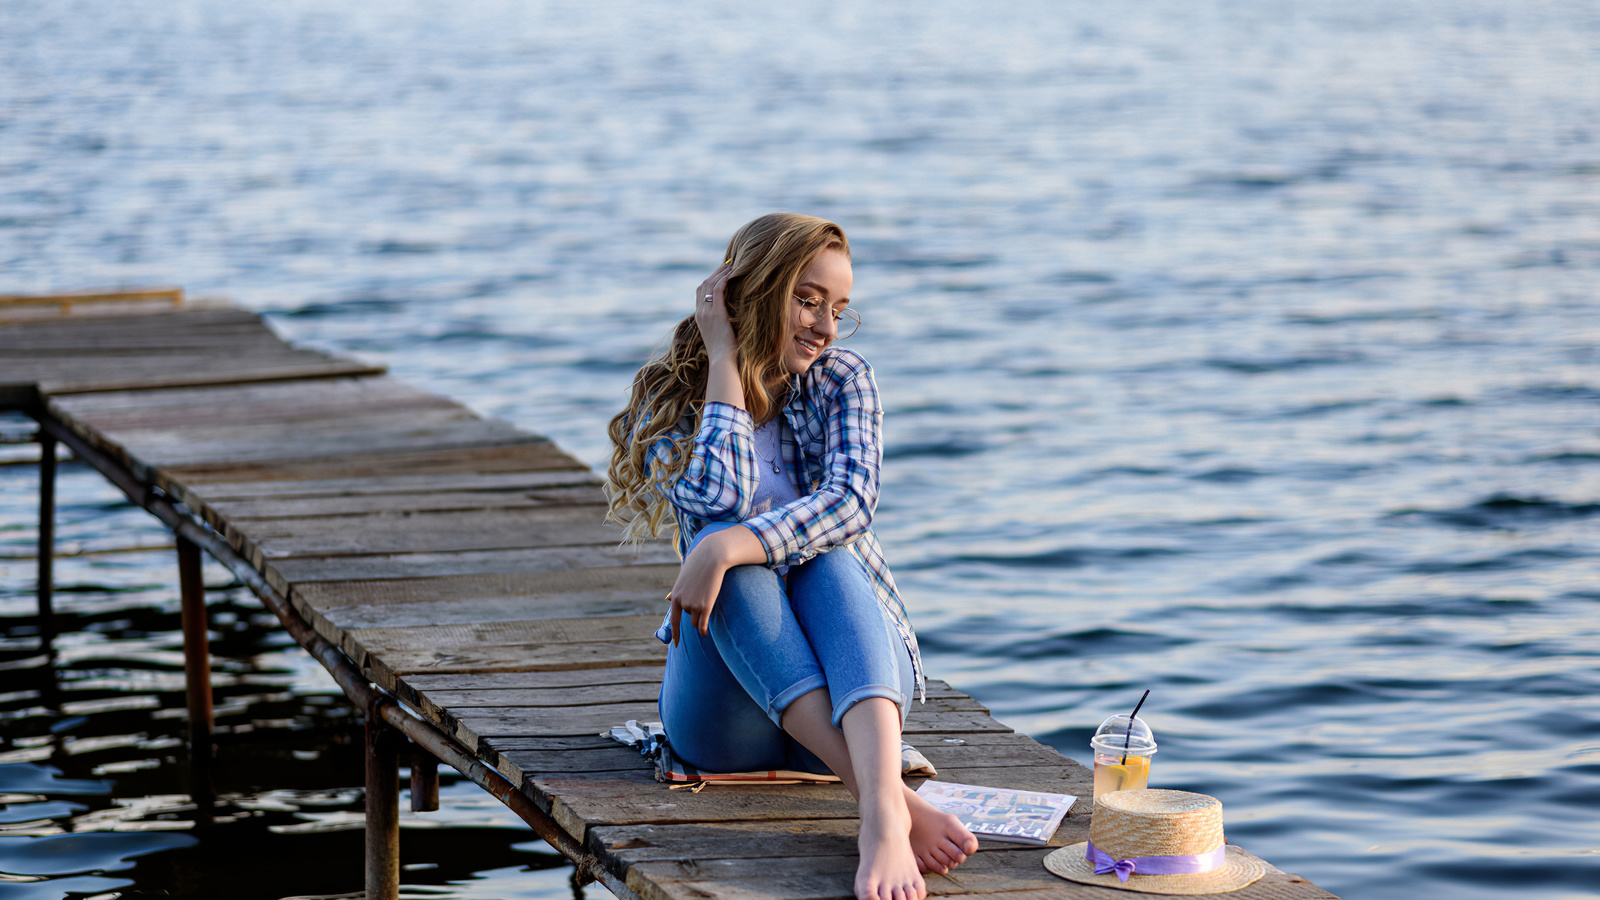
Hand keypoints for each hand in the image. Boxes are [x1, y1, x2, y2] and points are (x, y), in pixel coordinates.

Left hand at [667, 531, 730, 645]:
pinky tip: (705, 634)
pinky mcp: (705, 606)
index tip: (676, 645)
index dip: (675, 633)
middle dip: (695, 611)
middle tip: (702, 595)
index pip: (674, 620)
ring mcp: (694, 605)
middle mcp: (682, 603)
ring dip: (702, 616)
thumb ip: (677, 591)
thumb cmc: (698, 565)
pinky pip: (703, 624)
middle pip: (689, 618)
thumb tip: (668, 599)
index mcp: (675, 596)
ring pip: (697, 621)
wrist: (712, 557)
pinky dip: (704, 630)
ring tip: (707, 598)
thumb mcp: (683, 578)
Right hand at [694, 263, 736, 362]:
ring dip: (721, 273)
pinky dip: (724, 280)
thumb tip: (732, 317)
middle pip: (704, 285)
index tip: (721, 273)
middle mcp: (700, 312)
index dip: (710, 280)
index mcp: (699, 317)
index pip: (700, 292)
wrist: (722, 362)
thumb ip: (721, 323)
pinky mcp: (716, 313)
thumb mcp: (720, 334)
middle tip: (728, 264)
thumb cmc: (725, 352)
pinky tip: (733, 274)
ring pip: (710, 285)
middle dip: (716, 273)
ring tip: (733, 265)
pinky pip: (717, 291)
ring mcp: (706, 313)